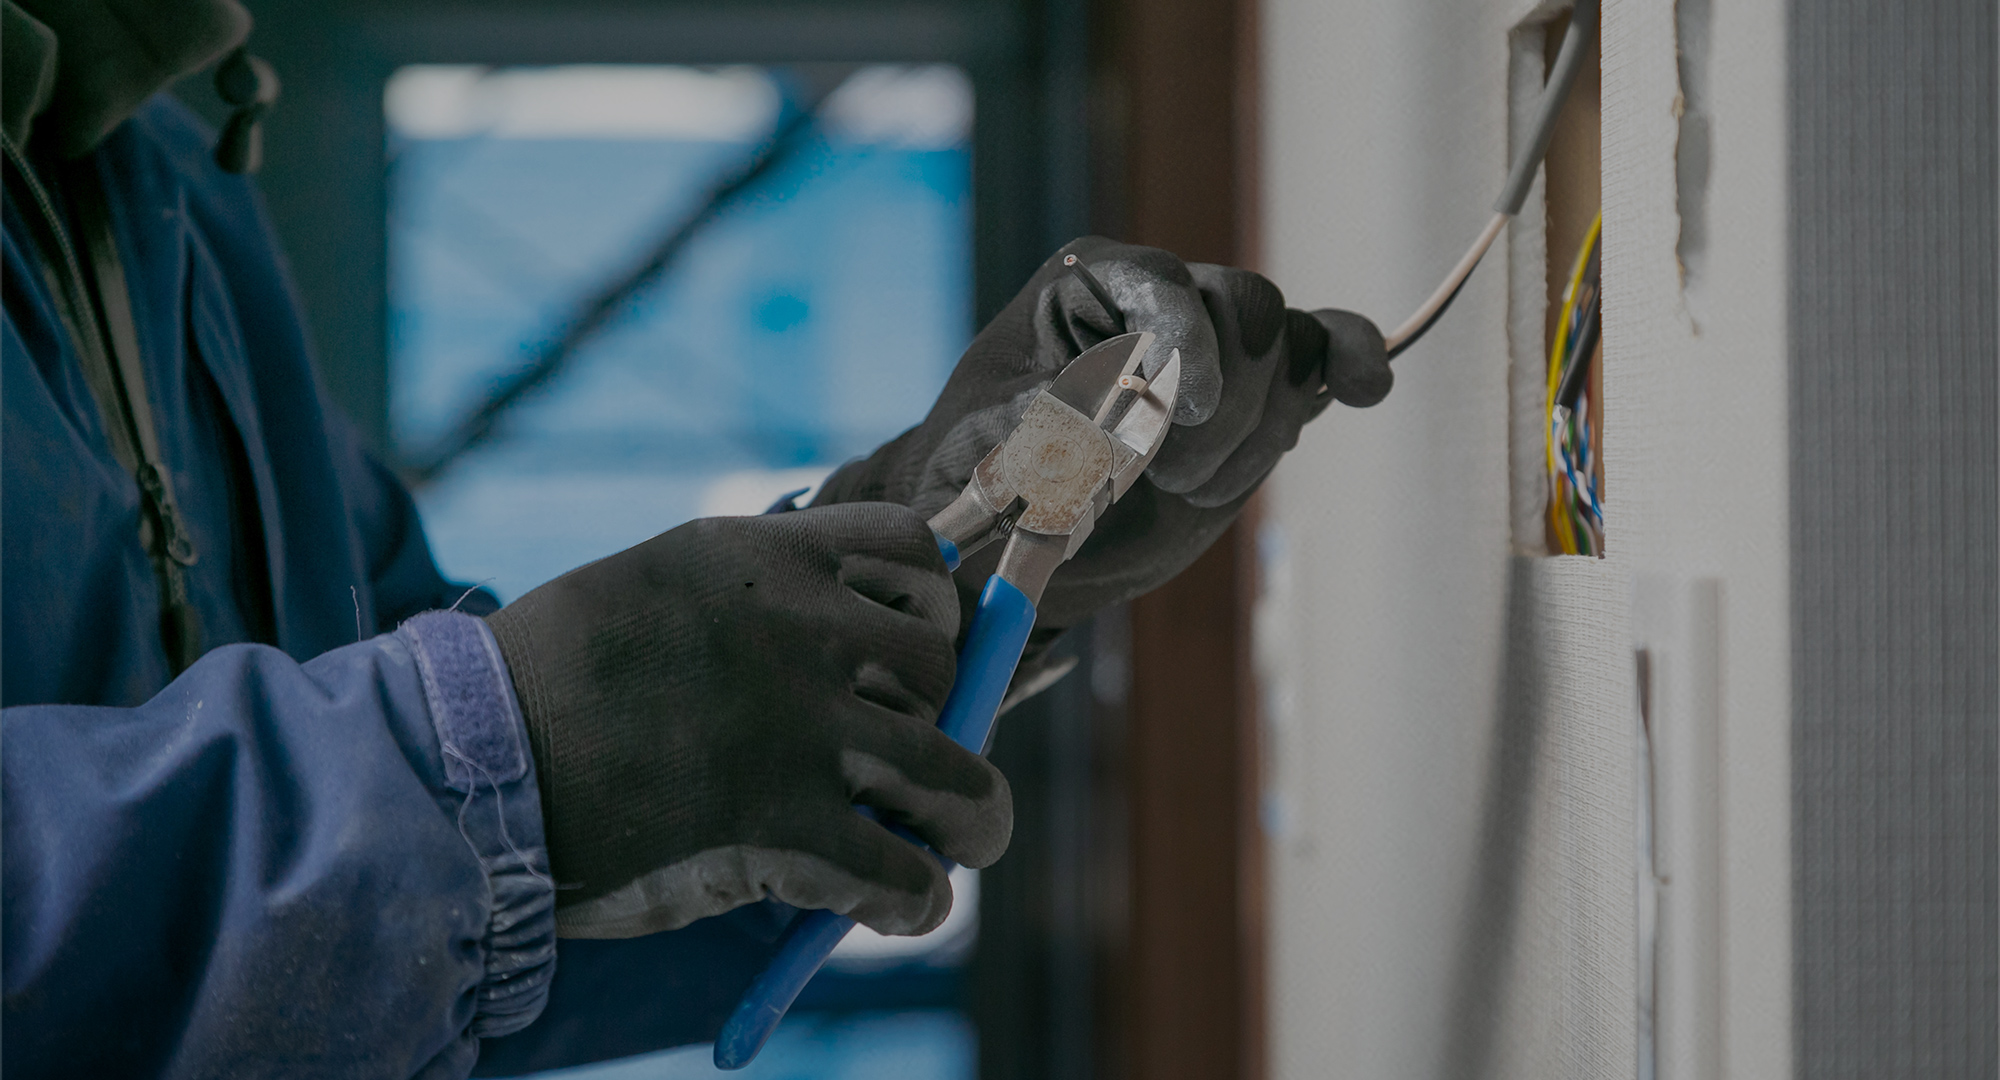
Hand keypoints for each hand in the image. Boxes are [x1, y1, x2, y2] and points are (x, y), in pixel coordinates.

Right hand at [485, 503, 1010, 938]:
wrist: (462, 765)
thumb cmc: (540, 687)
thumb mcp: (648, 593)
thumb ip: (742, 607)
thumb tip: (836, 652)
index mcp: (760, 555)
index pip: (910, 551)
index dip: (934, 607)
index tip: (918, 650)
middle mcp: (798, 627)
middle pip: (941, 668)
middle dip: (945, 716)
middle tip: (920, 763)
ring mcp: (799, 726)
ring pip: (954, 776)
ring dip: (970, 820)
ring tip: (961, 845)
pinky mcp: (784, 825)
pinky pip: (901, 874)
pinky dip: (912, 901)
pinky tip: (896, 909)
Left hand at [816, 236, 1391, 630]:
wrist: (1013, 538)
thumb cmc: (982, 477)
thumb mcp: (995, 455)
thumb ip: (1057, 426)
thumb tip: (1121, 407)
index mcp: (1086, 285)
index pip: (1162, 286)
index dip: (1186, 343)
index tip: (1185, 414)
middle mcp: (1161, 300)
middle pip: (1245, 309)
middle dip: (1223, 404)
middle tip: (1170, 476)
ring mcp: (1219, 344)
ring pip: (1288, 350)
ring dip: (1253, 434)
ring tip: (1185, 485)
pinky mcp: (1260, 391)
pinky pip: (1324, 349)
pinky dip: (1350, 362)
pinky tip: (1366, 388)